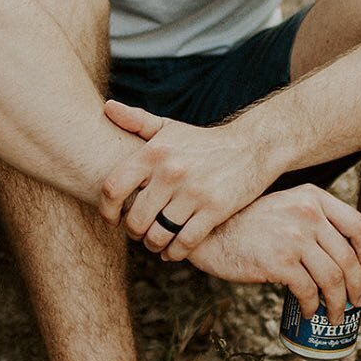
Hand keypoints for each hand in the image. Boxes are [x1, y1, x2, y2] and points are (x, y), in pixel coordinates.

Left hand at [100, 101, 276, 260]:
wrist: (253, 146)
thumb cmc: (203, 141)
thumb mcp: (169, 128)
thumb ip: (136, 121)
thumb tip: (107, 108)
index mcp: (153, 153)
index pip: (113, 188)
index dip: (107, 210)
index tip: (112, 219)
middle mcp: (170, 172)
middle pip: (135, 218)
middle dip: (133, 232)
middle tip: (137, 233)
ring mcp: (193, 192)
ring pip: (158, 234)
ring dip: (152, 244)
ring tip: (154, 242)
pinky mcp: (215, 209)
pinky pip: (184, 242)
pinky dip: (175, 252)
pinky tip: (172, 251)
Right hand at [188, 185, 360, 321]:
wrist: (209, 235)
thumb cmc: (245, 226)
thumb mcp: (283, 206)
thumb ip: (310, 217)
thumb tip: (342, 252)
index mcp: (312, 198)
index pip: (359, 225)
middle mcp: (308, 214)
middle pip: (349, 258)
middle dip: (357, 287)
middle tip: (354, 302)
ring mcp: (294, 238)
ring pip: (333, 278)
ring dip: (338, 303)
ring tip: (335, 314)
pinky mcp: (279, 262)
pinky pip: (308, 291)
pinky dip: (313, 306)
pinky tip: (309, 312)